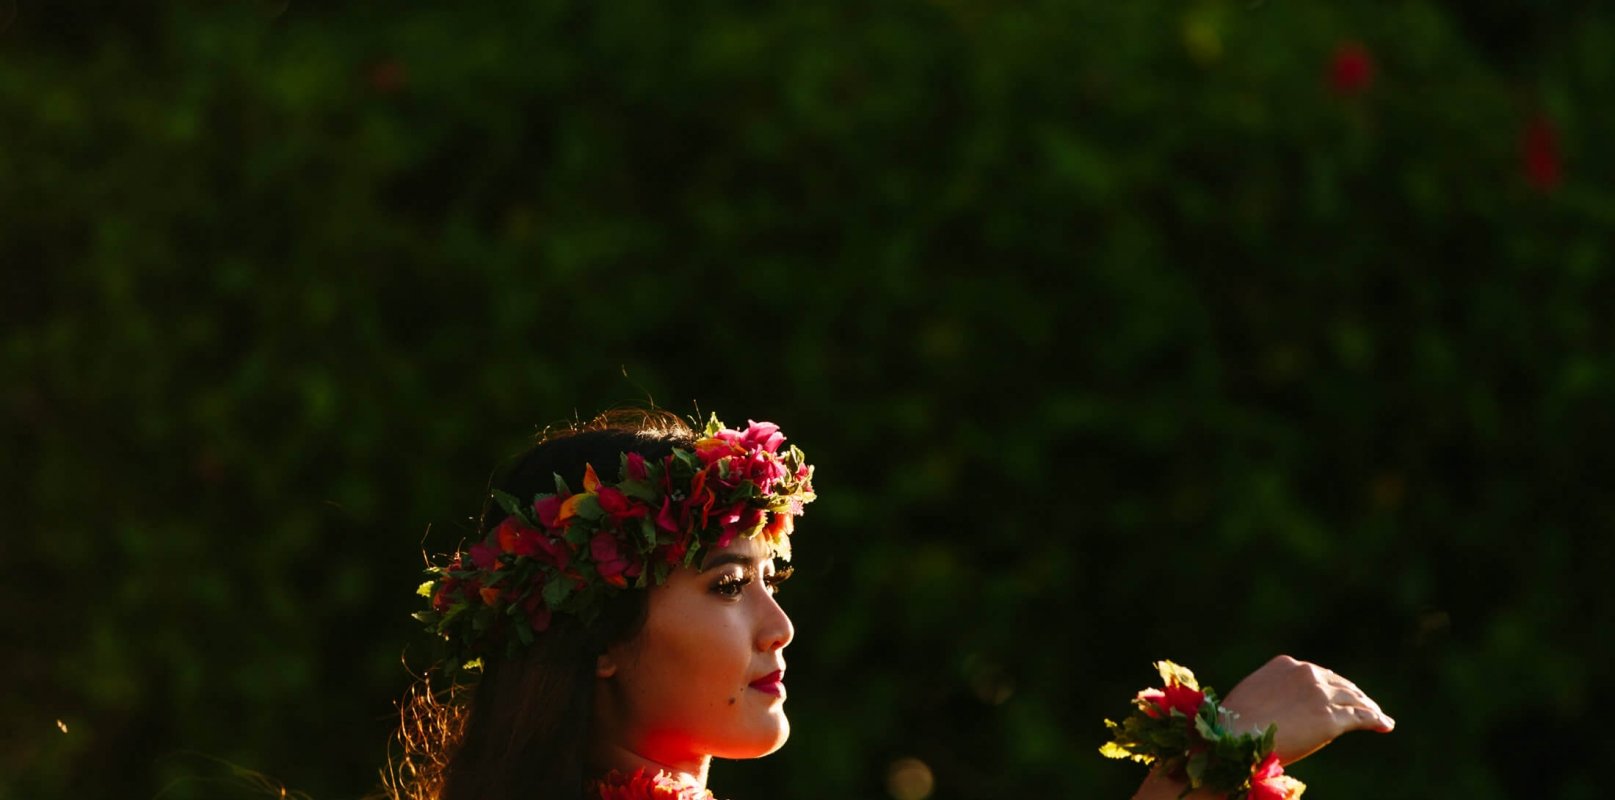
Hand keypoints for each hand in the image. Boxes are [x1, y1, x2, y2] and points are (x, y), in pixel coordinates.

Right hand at [1220, 654, 1394, 763]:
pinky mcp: (1331, 719)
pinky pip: (1361, 718)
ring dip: (1368, 707)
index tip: (1338, 693)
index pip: (1317, 673)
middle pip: (1339, 683)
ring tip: (1378, 716)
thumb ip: (1274, 692)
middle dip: (1353, 694)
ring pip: (1354, 699)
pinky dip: (1376, 720)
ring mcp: (1320, 695)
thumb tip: (1283, 706)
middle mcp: (1306, 674)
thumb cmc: (1235, 722)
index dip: (1330, 685)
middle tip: (1364, 704)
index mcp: (1285, 664)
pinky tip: (1384, 724)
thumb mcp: (1254, 693)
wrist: (1235, 736)